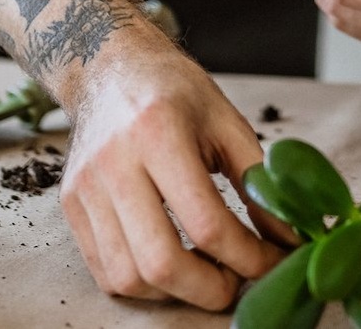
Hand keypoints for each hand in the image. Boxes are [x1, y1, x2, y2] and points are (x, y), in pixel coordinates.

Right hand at [58, 27, 288, 309]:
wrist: (109, 68)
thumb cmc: (173, 90)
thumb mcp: (227, 121)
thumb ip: (258, 180)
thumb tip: (289, 236)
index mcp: (158, 132)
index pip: (206, 222)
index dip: (249, 256)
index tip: (273, 261)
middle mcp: (113, 164)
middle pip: (160, 263)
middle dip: (209, 289)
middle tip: (236, 283)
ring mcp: (85, 189)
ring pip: (128, 278)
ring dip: (175, 292)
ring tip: (204, 271)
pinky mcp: (71, 207)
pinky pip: (106, 272)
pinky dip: (144, 284)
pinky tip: (171, 262)